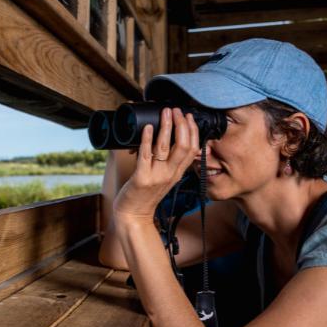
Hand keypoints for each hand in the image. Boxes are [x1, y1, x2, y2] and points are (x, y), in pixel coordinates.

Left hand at [113, 107, 200, 223]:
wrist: (133, 216)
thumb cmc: (145, 195)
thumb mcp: (164, 178)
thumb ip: (170, 163)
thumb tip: (168, 140)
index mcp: (177, 173)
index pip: (193, 149)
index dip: (193, 131)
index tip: (188, 117)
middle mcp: (170, 174)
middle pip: (183, 146)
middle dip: (181, 125)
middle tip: (176, 111)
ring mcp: (156, 176)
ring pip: (166, 148)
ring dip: (167, 127)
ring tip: (166, 113)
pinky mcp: (141, 179)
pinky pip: (146, 156)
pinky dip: (147, 140)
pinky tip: (148, 128)